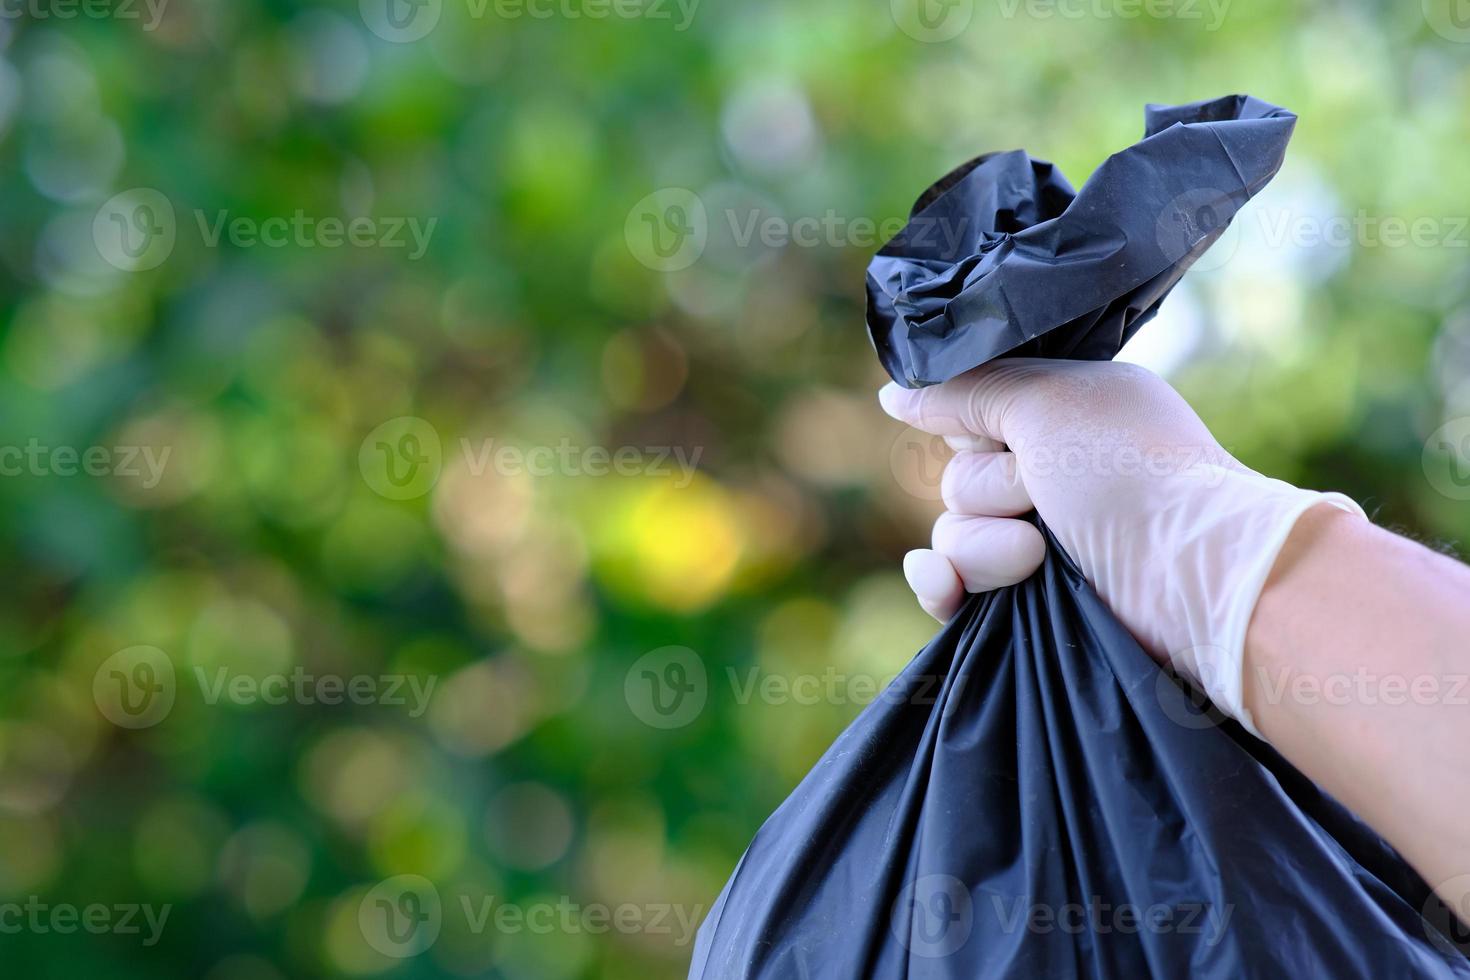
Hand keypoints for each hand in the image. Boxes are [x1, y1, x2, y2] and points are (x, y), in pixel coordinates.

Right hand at [880, 358, 1362, 731]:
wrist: (1189, 580)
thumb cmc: (1132, 474)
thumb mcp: (1046, 402)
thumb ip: (967, 391)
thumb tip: (892, 391)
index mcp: (1066, 416)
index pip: (974, 412)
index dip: (972, 426)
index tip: (1000, 437)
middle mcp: (1052, 477)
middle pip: (958, 477)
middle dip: (988, 491)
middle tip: (1041, 497)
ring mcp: (1040, 543)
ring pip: (951, 534)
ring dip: (982, 546)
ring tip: (1036, 558)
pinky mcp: (1029, 604)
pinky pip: (949, 587)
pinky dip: (942, 587)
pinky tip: (945, 590)